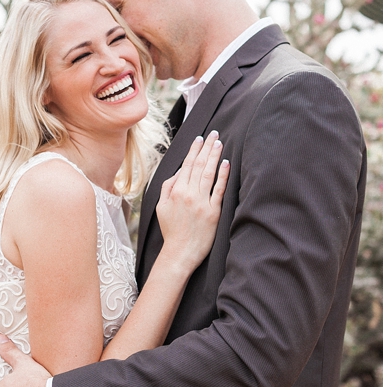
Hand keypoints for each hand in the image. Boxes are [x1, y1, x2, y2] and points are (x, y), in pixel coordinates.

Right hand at [156, 131, 229, 271]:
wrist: (180, 252)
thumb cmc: (171, 230)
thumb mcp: (160, 207)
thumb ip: (167, 187)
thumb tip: (178, 172)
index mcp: (175, 192)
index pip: (186, 165)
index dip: (194, 150)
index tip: (199, 138)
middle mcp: (189, 194)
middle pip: (199, 166)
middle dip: (207, 148)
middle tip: (213, 134)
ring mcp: (202, 202)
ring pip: (209, 174)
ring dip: (215, 157)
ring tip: (220, 143)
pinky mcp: (214, 211)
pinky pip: (219, 190)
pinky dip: (223, 175)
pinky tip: (226, 164)